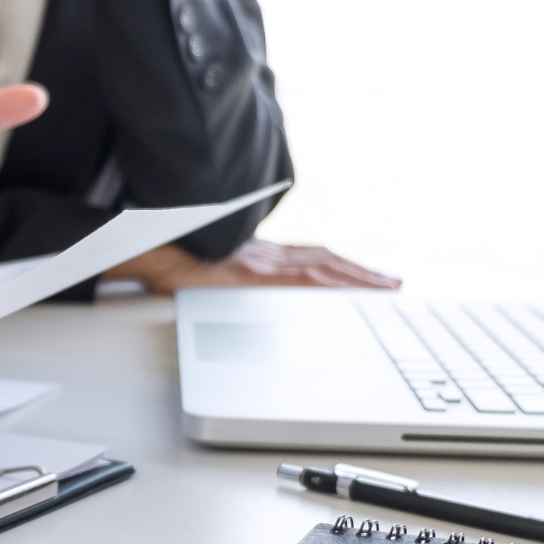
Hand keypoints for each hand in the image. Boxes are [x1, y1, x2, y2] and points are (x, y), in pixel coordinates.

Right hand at [104, 240, 403, 294]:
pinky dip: (329, 286)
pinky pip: (300, 281)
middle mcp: (266, 254)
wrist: (150, 248)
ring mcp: (261, 263)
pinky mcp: (252, 275)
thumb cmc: (171, 257)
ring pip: (323, 269)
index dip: (343, 266)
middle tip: (394, 285)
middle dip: (362, 273)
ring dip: (358, 279)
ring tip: (386, 290)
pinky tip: (348, 294)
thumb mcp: (208, 265)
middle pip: (327, 261)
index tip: (369, 275)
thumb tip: (235, 283)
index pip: (311, 258)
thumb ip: (230, 271)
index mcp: (258, 253)